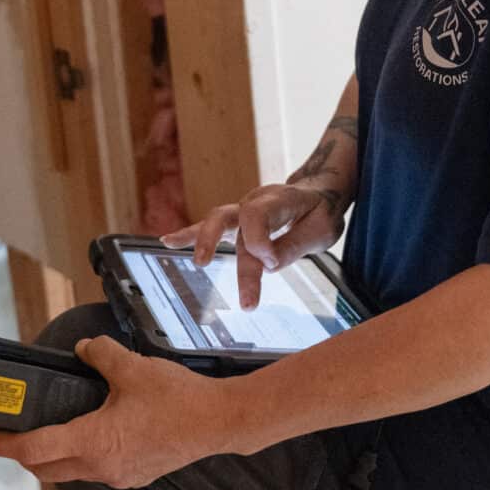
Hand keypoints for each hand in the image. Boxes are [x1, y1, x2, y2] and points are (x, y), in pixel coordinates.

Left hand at [0, 336, 233, 487]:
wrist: (219, 422)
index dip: (2, 444)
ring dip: (52, 455)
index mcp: (92, 442)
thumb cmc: (178, 398)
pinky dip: (82, 456)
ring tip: (49, 427)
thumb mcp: (132, 367)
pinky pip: (96, 471)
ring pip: (70, 472)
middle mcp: (100, 468)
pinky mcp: (135, 476)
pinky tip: (92, 433)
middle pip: (44, 468)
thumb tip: (84, 349)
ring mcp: (118, 477)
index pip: (32, 450)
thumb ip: (100, 355)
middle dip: (21, 453)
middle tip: (10, 431)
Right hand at [162, 179, 346, 309]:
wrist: (319, 192)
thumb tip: (269, 264)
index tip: (270, 263)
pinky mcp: (237, 220)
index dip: (260, 242)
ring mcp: (243, 208)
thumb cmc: (320, 212)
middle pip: (234, 221)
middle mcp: (257, 200)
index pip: (258, 216)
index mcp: (280, 199)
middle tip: (243, 296)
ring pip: (218, 220)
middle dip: (236, 258)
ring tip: (198, 263)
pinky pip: (210, 225)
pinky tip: (168, 241)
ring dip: (205, 241)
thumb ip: (295, 244)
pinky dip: (190, 234)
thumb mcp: (322, 229)